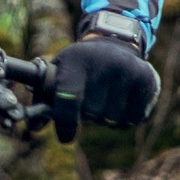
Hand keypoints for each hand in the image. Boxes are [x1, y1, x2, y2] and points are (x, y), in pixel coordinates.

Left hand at [50, 27, 159, 143]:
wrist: (114, 41)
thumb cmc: (79, 65)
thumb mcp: (59, 73)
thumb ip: (44, 101)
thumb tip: (32, 128)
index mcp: (76, 62)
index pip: (68, 99)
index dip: (65, 122)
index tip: (66, 137)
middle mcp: (104, 64)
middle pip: (93, 114)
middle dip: (89, 115)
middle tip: (90, 99)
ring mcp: (127, 70)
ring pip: (113, 119)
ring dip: (108, 118)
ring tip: (106, 97)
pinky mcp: (146, 79)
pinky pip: (133, 119)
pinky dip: (126, 118)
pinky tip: (122, 100)